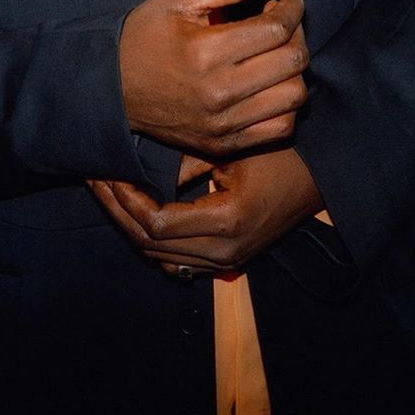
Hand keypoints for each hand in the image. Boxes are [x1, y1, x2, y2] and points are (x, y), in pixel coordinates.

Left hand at [88, 147, 324, 274]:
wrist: (319, 181)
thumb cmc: (281, 157)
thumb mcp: (234, 151)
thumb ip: (187, 162)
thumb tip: (141, 163)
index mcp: (225, 222)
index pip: (155, 223)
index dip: (124, 199)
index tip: (107, 172)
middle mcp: (223, 252)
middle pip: (149, 246)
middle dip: (117, 212)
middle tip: (95, 180)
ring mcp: (225, 262)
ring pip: (158, 258)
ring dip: (128, 227)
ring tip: (107, 193)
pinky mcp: (226, 262)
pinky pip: (176, 260)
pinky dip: (150, 240)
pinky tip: (134, 212)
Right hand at [119, 0, 308, 158]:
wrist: (110, 89)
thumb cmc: (145, 35)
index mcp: (205, 51)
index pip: (276, 27)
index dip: (294, 6)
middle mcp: (218, 92)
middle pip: (292, 62)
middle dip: (298, 32)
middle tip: (284, 20)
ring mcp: (222, 124)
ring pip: (293, 97)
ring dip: (294, 69)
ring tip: (277, 51)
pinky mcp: (223, 145)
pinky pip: (280, 129)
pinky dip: (285, 104)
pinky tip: (270, 83)